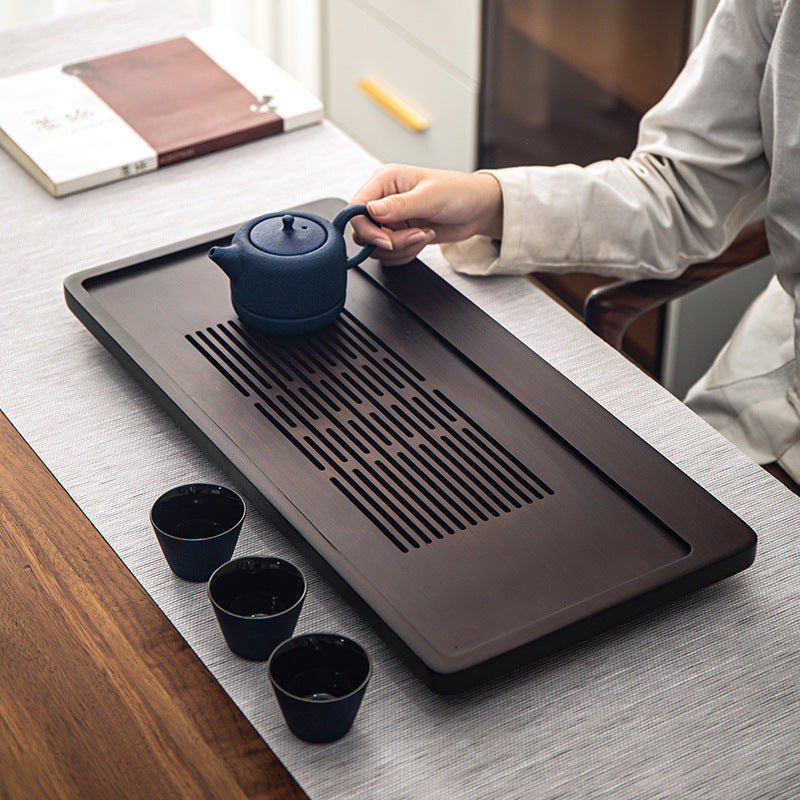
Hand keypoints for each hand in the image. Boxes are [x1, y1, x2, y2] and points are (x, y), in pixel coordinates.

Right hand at [350, 164, 502, 264]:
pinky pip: (389, 255)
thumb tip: (370, 210)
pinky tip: (422, 239)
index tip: (387, 239)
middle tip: (415, 235)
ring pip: (376, 247)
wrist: (477, 209)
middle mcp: (383, 199)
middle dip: (391, 242)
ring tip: (423, 234)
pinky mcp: (398, 234)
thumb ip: (399, 205)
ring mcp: (391, 219)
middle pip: (364, 232)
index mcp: (385, 180)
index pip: (356, 208)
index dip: (367, 229)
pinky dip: (405, 254)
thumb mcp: (430, 197)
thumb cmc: (459, 192)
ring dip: (401, 249)